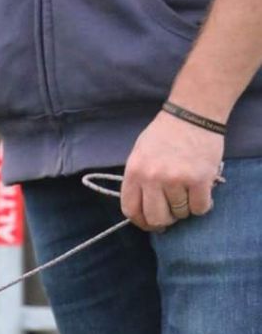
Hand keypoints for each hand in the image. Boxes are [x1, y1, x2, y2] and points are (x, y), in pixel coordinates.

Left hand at [121, 111, 223, 230]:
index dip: (141, 222)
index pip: (131, 210)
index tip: (150, 223)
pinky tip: (202, 193)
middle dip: (164, 220)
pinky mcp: (200, 179)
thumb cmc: (166, 133)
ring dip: (185, 208)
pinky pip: (199, 208)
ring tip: (188, 192)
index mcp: (135, 171)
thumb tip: (142, 211)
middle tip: (172, 212)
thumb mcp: (140, 153)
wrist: (194, 110)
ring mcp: (176, 179)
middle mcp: (153, 177)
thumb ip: (138, 180)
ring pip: (180, 213)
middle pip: (155, 218)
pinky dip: (202, 205)